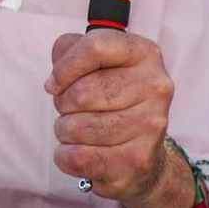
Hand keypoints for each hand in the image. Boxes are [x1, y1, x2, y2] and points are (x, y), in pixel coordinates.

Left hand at [46, 30, 175, 206]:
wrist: (140, 152)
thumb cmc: (110, 97)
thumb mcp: (94, 62)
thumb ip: (69, 50)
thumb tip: (56, 79)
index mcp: (145, 53)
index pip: (95, 47)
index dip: (64, 67)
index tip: (54, 84)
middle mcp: (155, 87)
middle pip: (82, 92)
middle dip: (63, 103)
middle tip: (71, 109)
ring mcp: (150, 126)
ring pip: (76, 127)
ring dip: (64, 130)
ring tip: (79, 129)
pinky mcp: (138, 160)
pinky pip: (78, 157)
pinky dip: (65, 156)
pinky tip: (79, 151)